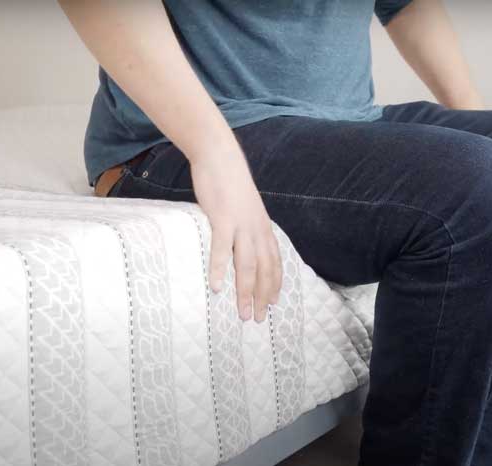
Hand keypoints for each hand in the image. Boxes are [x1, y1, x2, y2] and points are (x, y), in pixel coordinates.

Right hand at [190, 147, 281, 322]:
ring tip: (243, 313)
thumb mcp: (246, 209)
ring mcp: (241, 225)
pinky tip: (217, 287)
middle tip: (257, 319)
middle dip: (262, 297)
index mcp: (264, 229)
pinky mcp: (222, 218)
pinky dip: (220, 269)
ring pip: (247, 265)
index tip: (273, 305)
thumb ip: (247, 228)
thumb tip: (243, 244)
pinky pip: (222, 248)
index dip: (275, 286)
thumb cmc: (230, 184)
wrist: (220, 157)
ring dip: (245, 292)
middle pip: (264, 270)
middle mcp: (257, 230)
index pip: (275, 263)